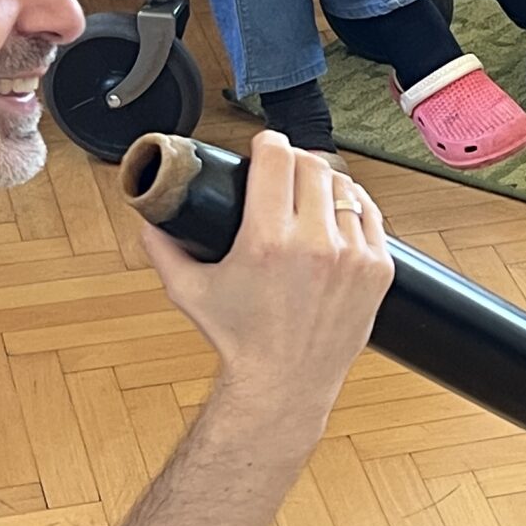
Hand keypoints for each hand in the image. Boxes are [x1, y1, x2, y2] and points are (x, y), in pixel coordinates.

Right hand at [137, 133, 393, 430]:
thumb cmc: (240, 340)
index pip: (277, 158)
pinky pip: (371, 215)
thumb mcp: (190, 292)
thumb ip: (163, 249)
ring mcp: (352, 256)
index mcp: (268, 241)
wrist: (286, 383)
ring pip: (345, 186)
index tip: (265, 145)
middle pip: (312, 164)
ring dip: (325, 183)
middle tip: (284, 170)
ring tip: (310, 193)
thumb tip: (147, 219)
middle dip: (295, 160)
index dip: (268, 143)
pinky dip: (353, 208)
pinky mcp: (378, 269)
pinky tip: (337, 213)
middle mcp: (315, 244)